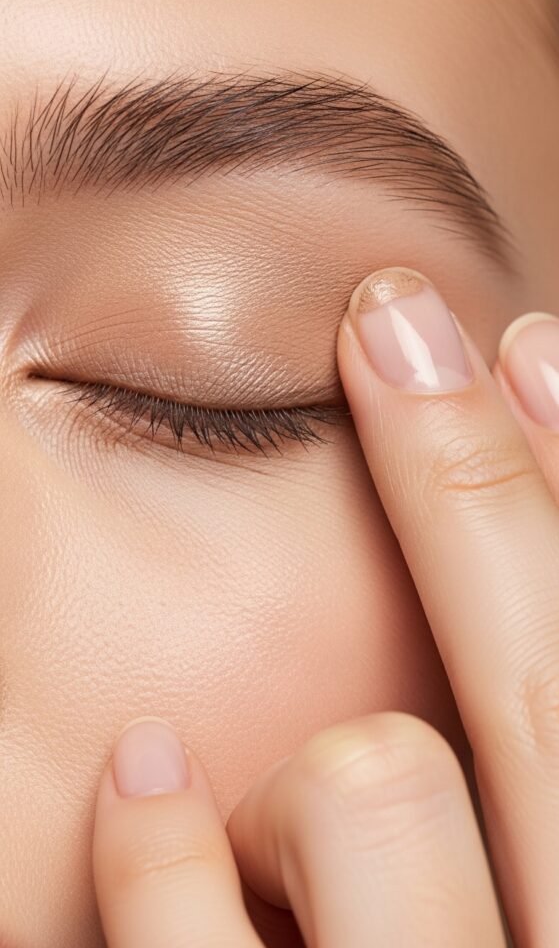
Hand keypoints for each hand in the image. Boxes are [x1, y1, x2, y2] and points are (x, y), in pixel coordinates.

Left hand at [92, 265, 558, 945]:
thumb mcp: (554, 861)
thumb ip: (544, 723)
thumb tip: (500, 544)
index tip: (513, 340)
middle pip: (543, 682)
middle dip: (474, 472)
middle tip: (399, 312)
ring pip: (375, 790)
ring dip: (328, 764)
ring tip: (287, 780)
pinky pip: (180, 940)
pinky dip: (158, 857)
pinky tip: (144, 784)